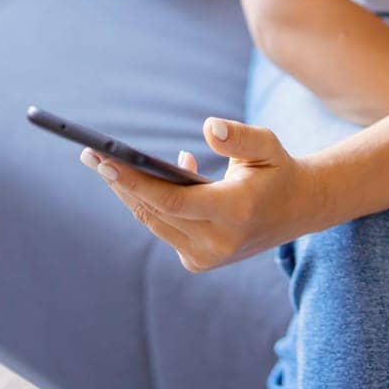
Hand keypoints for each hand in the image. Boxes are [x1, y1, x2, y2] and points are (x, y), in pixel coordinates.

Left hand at [80, 118, 325, 272]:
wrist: (298, 210)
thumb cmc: (278, 169)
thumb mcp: (267, 144)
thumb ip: (238, 136)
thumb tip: (208, 127)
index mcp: (236, 212)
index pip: (172, 201)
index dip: (135, 182)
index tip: (105, 162)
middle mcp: (220, 242)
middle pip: (155, 212)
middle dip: (120, 183)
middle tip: (90, 155)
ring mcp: (207, 257)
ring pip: (154, 222)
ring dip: (128, 193)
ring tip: (101, 162)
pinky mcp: (199, 261)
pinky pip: (164, 228)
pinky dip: (151, 203)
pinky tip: (143, 176)